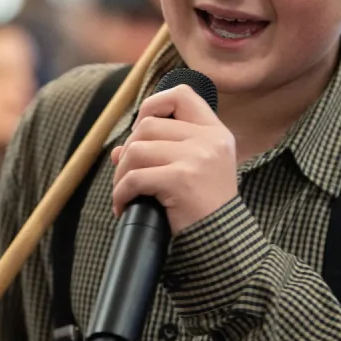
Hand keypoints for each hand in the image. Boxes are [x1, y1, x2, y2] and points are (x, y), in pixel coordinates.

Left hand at [111, 84, 236, 235]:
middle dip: (129, 151)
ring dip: (122, 173)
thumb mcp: (192, 172)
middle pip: (148, 125)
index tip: (141, 130)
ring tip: (126, 193)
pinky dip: (121, 193)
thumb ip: (162, 153)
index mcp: (216, 133)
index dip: (154, 105)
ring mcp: (197, 157)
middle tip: (127, 176)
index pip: (180, 95)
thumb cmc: (205, 210)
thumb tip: (118, 150)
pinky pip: (134, 178)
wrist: (222, 244)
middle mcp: (209, 139)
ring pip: (136, 149)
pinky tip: (124, 207)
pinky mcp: (181, 179)